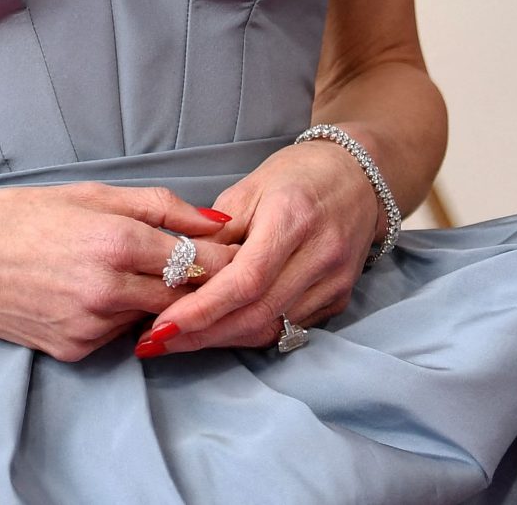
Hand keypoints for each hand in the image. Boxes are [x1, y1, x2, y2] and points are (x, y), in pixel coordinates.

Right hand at [0, 182, 238, 361]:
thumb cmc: (20, 214)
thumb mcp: (92, 194)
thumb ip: (161, 207)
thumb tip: (218, 221)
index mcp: (116, 241)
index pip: (199, 263)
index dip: (222, 261)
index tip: (236, 254)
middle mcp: (108, 289)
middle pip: (183, 297)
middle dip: (196, 285)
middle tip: (200, 269)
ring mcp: (90, 326)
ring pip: (151, 317)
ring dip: (154, 300)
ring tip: (127, 273)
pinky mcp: (74, 350)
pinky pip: (117, 335)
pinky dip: (118, 317)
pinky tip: (93, 294)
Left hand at [132, 139, 380, 355]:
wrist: (359, 176)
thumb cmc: (298, 175)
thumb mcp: (250, 186)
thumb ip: (216, 231)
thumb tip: (179, 270)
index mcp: (293, 218)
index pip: (245, 280)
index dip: (202, 309)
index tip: (163, 324)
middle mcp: (320, 255)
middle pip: (257, 314)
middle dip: (203, 334)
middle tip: (157, 341)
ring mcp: (334, 282)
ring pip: (272, 329)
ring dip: (222, 339)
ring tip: (178, 339)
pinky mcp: (338, 300)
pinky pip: (288, 329)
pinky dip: (250, 333)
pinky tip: (219, 331)